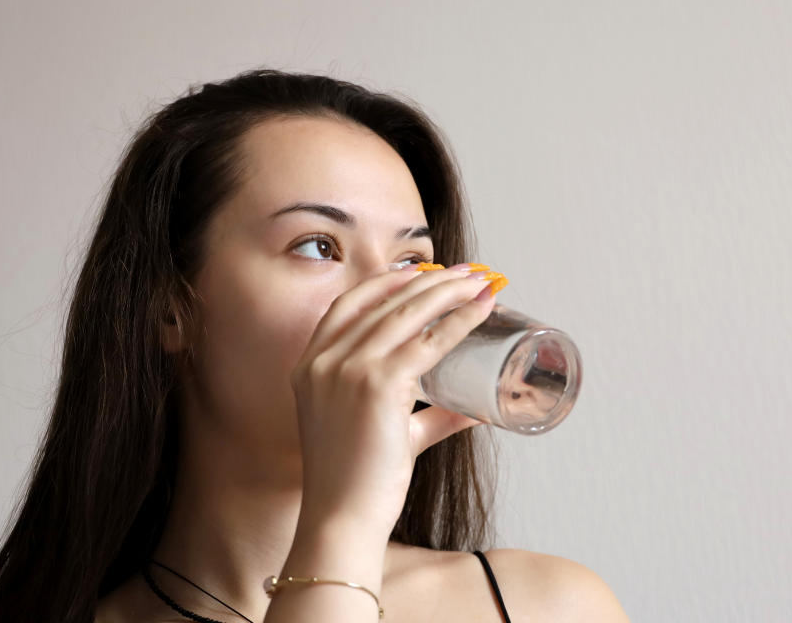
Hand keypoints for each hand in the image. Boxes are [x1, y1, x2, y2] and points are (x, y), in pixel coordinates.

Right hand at [289, 264, 498, 536]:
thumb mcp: (388, 434)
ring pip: (408, 313)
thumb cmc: (358, 482)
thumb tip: (474, 409)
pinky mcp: (377, 385)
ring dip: (449, 292)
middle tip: (466, 273)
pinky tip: (481, 311)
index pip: (347, 304)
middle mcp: (324, 360)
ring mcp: (347, 369)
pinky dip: (459, 320)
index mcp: (310, 365)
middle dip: (430, 281)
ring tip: (479, 283)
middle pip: (384, 300)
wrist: (341, 519)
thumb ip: (429, 416)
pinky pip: (428, 341)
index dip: (388, 282)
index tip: (422, 271)